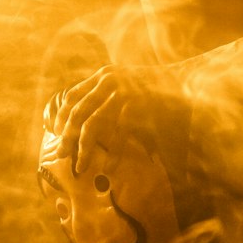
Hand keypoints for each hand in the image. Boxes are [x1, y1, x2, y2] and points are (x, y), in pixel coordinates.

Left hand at [53, 62, 175, 174]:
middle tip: (61, 155)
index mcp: (105, 75)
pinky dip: (111, 153)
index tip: (55, 134)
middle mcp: (109, 80)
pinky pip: (116, 134)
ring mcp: (122, 92)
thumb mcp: (128, 86)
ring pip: (91, 124)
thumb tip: (89, 121)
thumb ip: (109, 97)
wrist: (187, 82)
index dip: (60, 117)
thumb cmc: (159, 90)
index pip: (72, 96)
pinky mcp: (136, 105)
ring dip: (83, 148)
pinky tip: (108, 167)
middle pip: (77, 111)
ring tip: (80, 166)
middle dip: (66, 136)